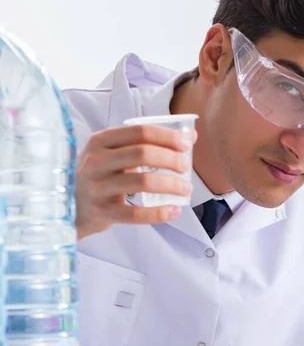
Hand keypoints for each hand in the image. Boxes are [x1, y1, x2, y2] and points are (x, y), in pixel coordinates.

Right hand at [75, 125, 195, 240]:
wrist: (72, 207)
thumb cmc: (101, 175)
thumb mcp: (115, 153)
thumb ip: (148, 144)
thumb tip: (190, 136)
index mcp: (101, 141)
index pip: (140, 132)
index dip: (167, 137)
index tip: (185, 145)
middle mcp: (96, 161)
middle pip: (142, 153)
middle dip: (171, 159)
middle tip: (186, 167)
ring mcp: (98, 187)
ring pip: (143, 182)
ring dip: (171, 185)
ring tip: (186, 189)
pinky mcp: (103, 212)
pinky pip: (136, 213)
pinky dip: (160, 213)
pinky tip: (175, 210)